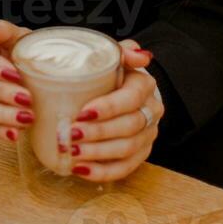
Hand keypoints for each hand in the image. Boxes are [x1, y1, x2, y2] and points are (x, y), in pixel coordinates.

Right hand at [0, 18, 31, 140]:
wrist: (37, 73)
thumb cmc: (26, 51)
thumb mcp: (20, 36)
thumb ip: (3, 30)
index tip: (15, 74)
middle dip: (2, 92)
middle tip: (27, 99)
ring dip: (3, 114)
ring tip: (26, 119)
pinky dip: (0, 131)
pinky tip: (15, 134)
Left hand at [68, 39, 161, 181]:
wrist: (123, 90)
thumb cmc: (111, 74)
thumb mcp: (114, 57)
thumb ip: (122, 51)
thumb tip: (138, 53)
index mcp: (145, 86)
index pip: (130, 99)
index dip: (108, 108)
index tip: (81, 113)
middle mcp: (151, 112)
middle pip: (128, 127)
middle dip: (98, 133)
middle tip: (71, 135)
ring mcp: (148, 135)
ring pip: (127, 150)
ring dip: (98, 154)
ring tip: (72, 153)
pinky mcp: (140, 154)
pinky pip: (125, 168)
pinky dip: (102, 172)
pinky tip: (80, 170)